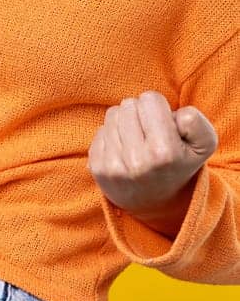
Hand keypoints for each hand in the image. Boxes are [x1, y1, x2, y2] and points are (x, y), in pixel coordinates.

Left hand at [87, 91, 217, 231]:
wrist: (156, 202)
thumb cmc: (180, 164)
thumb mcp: (203, 145)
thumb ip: (196, 122)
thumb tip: (174, 114)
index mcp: (164, 153)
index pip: (150, 98)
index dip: (159, 108)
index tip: (165, 127)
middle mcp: (136, 161)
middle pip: (128, 104)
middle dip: (141, 113)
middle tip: (151, 135)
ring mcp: (113, 166)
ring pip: (112, 114)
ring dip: (125, 123)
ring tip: (139, 143)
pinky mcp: (96, 168)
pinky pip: (100, 130)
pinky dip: (112, 136)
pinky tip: (125, 152)